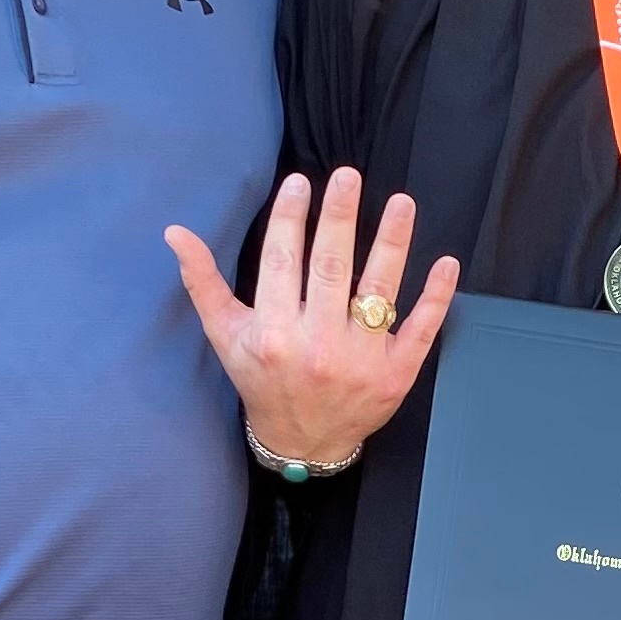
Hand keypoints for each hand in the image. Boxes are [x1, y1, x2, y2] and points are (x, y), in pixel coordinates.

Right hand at [166, 168, 457, 468]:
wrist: (303, 444)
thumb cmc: (262, 380)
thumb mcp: (226, 336)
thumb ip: (203, 282)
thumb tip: (176, 232)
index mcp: (273, 334)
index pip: (282, 262)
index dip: (290, 219)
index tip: (300, 184)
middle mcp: (317, 346)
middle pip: (331, 268)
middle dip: (339, 218)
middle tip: (349, 175)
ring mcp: (361, 360)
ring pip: (379, 291)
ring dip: (392, 243)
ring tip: (401, 202)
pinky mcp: (397, 373)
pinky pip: (421, 329)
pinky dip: (435, 296)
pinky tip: (444, 262)